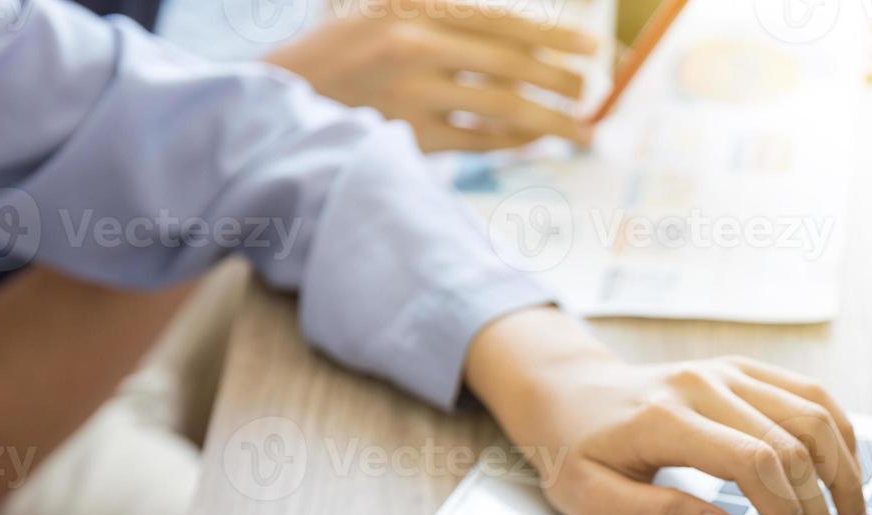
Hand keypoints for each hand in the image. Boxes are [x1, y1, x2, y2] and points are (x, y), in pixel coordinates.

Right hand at [264, 0, 597, 151]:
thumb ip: (442, 21)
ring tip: (579, 130)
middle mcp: (413, 45)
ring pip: (501, 108)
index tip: (590, 48)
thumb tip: (517, 40)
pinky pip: (477, 142)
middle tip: (590, 95)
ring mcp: (410, 95)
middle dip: (560, 82)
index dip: (552, 35)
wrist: (280, 102)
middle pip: (510, 65)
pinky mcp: (407, 137)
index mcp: (412, 7)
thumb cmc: (340, 59)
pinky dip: (511, 143)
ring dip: (549, 120)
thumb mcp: (382, 15)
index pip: (501, 20)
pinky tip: (534, 142)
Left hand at [466, 309, 870, 514]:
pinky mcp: (743, 371)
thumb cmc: (574, 453)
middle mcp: (706, 384)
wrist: (567, 395)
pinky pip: (810, 396)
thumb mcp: (594, 499)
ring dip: (846, 475)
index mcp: (666, 418)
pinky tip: (848, 479)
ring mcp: (729, 372)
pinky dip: (840, 437)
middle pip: (794, 443)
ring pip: (815, 415)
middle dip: (823, 512)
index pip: (754, 462)